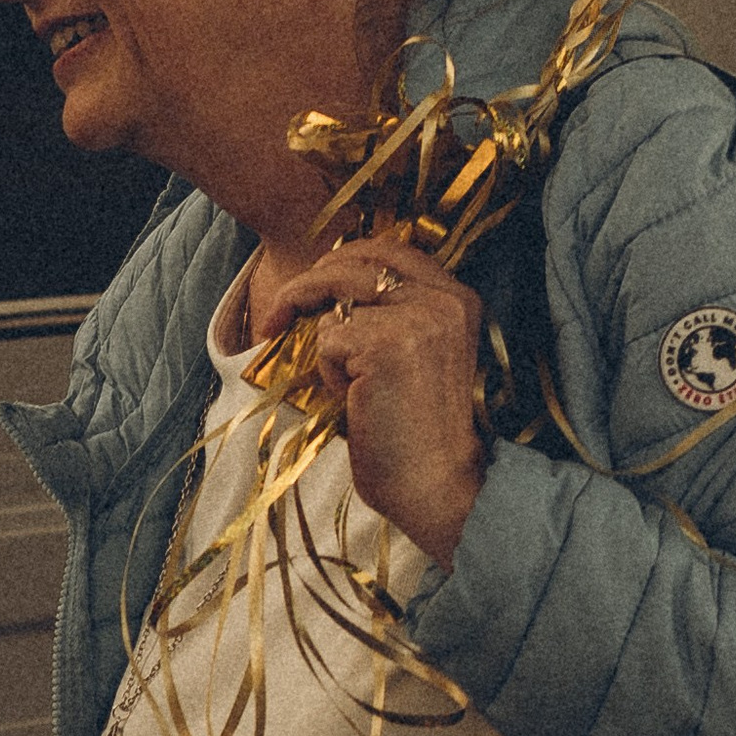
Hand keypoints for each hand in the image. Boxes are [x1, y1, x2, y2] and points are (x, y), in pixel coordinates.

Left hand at [259, 235, 487, 568]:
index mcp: (458, 298)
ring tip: (350, 388)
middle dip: (306, 284)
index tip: (312, 284)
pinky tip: (357, 403)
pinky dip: (328, 374)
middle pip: (354, 263)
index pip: (390, 249)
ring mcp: (418, 319)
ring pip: (335, 303)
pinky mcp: (385, 345)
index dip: (342, 261)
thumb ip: (395, 314)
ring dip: (328, 346)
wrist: (439, 486)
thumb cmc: (420, 432)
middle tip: (276, 316)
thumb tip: (330, 287)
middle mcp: (444, 300)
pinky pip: (327, 341)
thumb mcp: (421, 355)